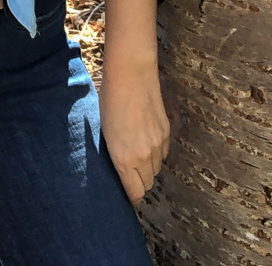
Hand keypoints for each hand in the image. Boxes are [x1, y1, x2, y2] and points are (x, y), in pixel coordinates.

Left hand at [99, 55, 169, 202]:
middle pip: (148, 182)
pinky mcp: (166, 132)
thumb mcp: (105, 132)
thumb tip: (121, 166)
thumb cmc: (110, 101)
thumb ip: (116, 154)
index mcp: (123, 158)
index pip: (136, 192)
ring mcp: (157, 144)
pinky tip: (147, 141)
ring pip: (157, 168)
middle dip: (140, 181)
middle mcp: (143, 156)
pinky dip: (156, 153)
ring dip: (149, 167)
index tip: (128, 196)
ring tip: (137, 154)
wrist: (131, 75)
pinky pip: (163, 153)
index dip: (132, 197)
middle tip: (130, 173)